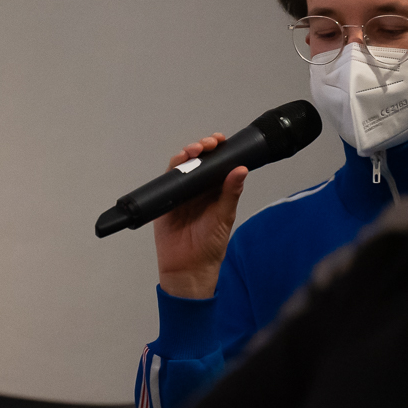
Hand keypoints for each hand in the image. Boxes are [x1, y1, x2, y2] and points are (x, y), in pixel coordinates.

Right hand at [154, 133, 247, 298]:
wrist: (188, 267)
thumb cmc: (210, 245)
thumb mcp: (224, 216)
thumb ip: (230, 193)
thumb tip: (241, 169)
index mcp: (216, 190)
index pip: (218, 163)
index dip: (219, 149)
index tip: (221, 140)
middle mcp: (199, 188)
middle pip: (199, 159)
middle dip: (202, 147)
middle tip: (207, 145)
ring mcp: (182, 192)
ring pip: (183, 165)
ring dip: (187, 154)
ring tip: (193, 151)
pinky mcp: (167, 198)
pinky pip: (167, 178)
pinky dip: (172, 168)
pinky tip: (178, 162)